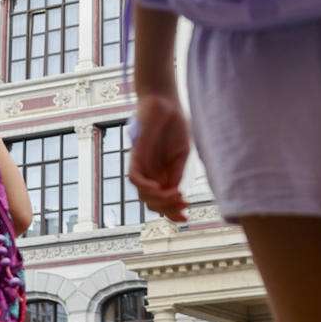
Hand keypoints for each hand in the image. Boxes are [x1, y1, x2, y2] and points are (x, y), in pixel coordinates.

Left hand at [128, 92, 190, 221]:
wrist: (165, 102)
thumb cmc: (174, 125)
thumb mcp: (181, 154)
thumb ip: (176, 173)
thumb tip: (174, 193)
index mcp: (163, 175)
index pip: (163, 202)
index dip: (173, 214)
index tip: (186, 219)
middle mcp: (150, 174)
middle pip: (152, 204)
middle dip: (168, 209)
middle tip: (184, 204)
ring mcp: (142, 166)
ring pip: (143, 195)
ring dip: (159, 200)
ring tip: (176, 195)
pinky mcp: (135, 155)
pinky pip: (134, 178)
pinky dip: (145, 187)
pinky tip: (159, 188)